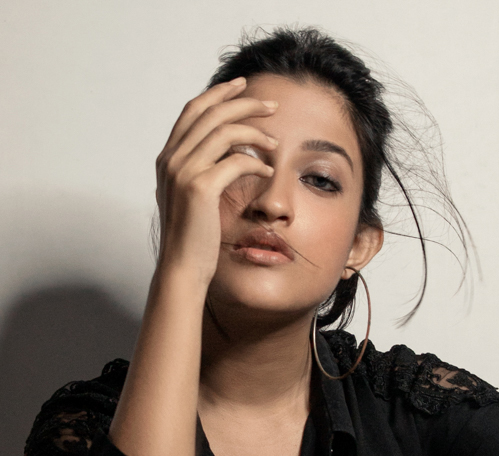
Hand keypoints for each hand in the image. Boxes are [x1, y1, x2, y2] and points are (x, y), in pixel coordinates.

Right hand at [154, 78, 277, 284]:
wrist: (182, 269)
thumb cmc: (192, 240)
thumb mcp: (191, 198)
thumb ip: (201, 172)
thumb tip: (227, 152)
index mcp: (167, 159)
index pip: (193, 111)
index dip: (218, 94)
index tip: (242, 87)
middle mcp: (171, 159)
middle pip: (210, 113)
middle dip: (243, 103)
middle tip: (271, 106)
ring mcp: (183, 172)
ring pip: (225, 132)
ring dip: (255, 132)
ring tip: (275, 142)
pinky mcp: (200, 188)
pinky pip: (236, 161)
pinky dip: (256, 163)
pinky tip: (268, 172)